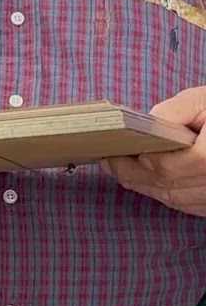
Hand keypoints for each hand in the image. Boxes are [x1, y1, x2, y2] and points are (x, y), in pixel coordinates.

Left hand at [106, 85, 205, 214]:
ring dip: (147, 188)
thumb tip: (145, 129)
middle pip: (166, 188)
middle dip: (132, 177)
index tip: (111, 153)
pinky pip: (191, 205)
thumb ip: (172, 112)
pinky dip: (168, 195)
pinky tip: (152, 181)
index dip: (135, 162)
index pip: (165, 167)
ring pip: (177, 201)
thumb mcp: (203, 100)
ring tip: (124, 171)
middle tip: (109, 163)